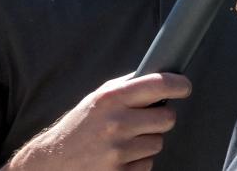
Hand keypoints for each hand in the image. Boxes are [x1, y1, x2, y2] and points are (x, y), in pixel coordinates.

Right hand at [6, 73, 189, 169]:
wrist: (51, 162)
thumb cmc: (80, 126)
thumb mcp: (99, 99)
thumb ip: (128, 87)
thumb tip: (162, 75)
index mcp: (111, 99)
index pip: (158, 84)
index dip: (179, 85)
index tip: (184, 87)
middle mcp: (115, 123)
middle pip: (167, 118)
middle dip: (160, 119)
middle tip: (144, 121)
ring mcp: (117, 151)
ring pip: (158, 143)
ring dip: (147, 142)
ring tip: (123, 141)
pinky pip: (147, 164)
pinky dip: (137, 162)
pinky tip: (118, 157)